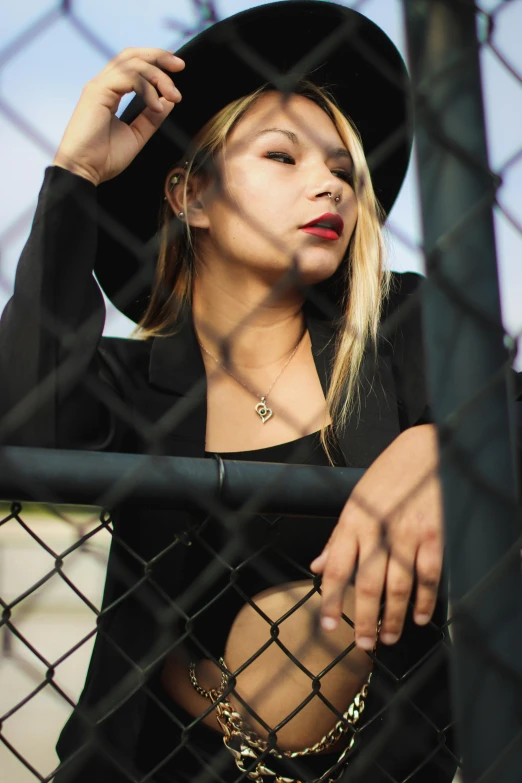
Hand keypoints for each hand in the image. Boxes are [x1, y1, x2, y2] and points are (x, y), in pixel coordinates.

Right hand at [53, 47, 184, 185]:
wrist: (84, 171)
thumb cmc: (104, 158)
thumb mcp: (137, 135)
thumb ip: (151, 118)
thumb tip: (169, 100)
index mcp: (110, 91)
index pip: (132, 64)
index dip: (155, 62)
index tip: (177, 70)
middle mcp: (103, 84)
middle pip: (132, 55)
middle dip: (159, 56)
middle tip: (180, 66)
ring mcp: (98, 86)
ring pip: (132, 64)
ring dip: (158, 76)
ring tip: (173, 96)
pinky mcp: (97, 92)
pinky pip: (128, 78)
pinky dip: (147, 88)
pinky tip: (157, 106)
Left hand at [310, 424, 442, 649]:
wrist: (426, 450)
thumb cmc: (389, 475)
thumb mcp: (355, 500)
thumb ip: (338, 537)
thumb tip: (316, 565)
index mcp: (353, 521)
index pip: (335, 568)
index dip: (330, 600)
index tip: (327, 625)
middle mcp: (377, 530)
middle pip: (366, 586)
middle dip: (362, 620)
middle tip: (362, 644)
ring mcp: (407, 534)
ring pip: (397, 587)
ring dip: (393, 618)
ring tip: (388, 637)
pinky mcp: (434, 536)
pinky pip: (428, 577)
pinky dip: (425, 602)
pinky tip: (421, 617)